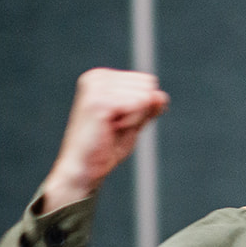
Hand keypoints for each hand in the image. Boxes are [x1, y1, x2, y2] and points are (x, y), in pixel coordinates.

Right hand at [40, 68, 168, 213]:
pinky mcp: (98, 102)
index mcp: (103, 77)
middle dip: (140, 111)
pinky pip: (138, 104)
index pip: (148, 82)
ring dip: (134, 119)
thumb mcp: (135, 122)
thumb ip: (149, 106)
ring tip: (111, 129)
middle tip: (115, 127)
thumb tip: (161, 95)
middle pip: (148, 87)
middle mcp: (97, 77)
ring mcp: (96, 87)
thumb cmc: (107, 147)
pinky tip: (111, 129)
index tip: (120, 121)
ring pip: (144, 96)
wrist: (85, 169)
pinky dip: (132, 122)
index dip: (143, 107)